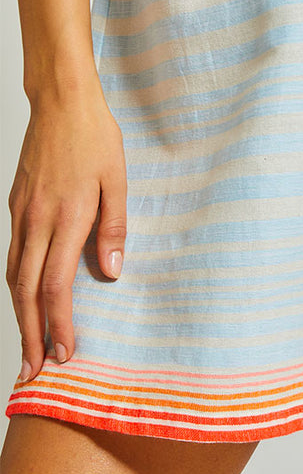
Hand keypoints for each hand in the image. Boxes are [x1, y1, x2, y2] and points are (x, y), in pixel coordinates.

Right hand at [6, 78, 126, 383]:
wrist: (61, 102)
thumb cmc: (95, 137)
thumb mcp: (118, 180)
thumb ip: (114, 228)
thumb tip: (111, 273)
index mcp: (68, 217)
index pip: (57, 285)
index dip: (59, 324)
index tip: (65, 352)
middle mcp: (38, 220)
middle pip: (26, 290)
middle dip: (30, 334)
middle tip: (34, 370)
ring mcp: (22, 213)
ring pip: (13, 274)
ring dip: (20, 313)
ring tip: (28, 344)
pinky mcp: (15, 205)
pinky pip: (12, 252)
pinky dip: (16, 283)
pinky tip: (25, 297)